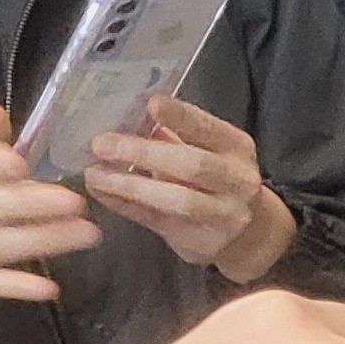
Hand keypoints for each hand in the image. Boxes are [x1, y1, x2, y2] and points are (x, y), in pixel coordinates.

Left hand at [85, 97, 294, 281]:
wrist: (249, 234)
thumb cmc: (218, 181)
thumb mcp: (208, 152)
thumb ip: (172, 137)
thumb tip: (124, 116)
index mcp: (237, 149)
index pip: (209, 129)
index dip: (180, 116)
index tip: (150, 103)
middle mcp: (238, 182)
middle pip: (193, 165)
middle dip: (144, 153)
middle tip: (102, 144)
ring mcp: (225, 215)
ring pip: (177, 200)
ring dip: (131, 186)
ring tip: (95, 175)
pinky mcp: (203, 241)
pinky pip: (158, 222)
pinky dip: (126, 206)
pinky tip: (101, 194)